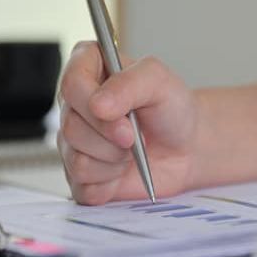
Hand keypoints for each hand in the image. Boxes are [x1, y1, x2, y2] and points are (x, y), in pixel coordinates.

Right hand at [57, 41, 198, 204]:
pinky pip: (82, 186)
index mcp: (88, 69)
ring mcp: (72, 141)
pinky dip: (110, 182)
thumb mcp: (159, 81)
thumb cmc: (171, 109)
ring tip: (131, 150)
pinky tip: (123, 169)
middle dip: (111, 137)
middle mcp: (74, 105)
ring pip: (76, 159)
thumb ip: (129, 83)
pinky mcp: (78, 175)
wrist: (185, 147)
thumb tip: (97, 104)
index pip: (71, 84)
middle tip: (136, 135)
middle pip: (71, 126)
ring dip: (114, 160)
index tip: (124, 116)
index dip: (94, 103)